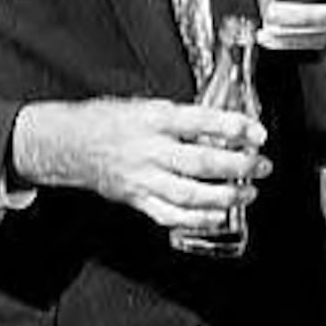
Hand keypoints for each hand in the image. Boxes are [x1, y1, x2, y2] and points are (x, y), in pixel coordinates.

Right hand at [7, 96, 265, 236]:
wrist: (63, 143)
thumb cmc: (106, 121)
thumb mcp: (143, 106)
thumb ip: (180, 119)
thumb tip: (223, 128)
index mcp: (151, 119)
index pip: (200, 122)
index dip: (234, 128)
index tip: (257, 133)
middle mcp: (148, 150)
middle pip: (202, 162)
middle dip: (240, 166)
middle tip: (262, 166)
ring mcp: (142, 178)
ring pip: (191, 193)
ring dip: (227, 196)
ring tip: (248, 192)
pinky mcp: (136, 199)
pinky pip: (171, 215)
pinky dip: (199, 219)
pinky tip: (219, 215)